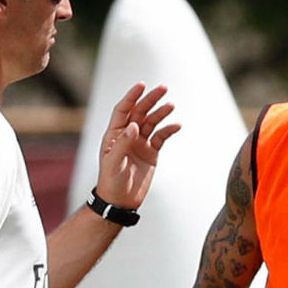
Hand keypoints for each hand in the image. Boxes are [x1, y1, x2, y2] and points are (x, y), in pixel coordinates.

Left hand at [96, 83, 180, 208]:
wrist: (120, 202)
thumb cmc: (110, 182)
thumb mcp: (113, 163)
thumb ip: (122, 143)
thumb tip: (133, 125)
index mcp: (114, 134)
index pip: (123, 110)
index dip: (131, 97)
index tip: (142, 85)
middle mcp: (127, 135)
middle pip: (140, 112)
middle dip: (150, 99)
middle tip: (163, 88)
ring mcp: (140, 143)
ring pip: (152, 122)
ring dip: (161, 113)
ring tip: (171, 105)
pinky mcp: (151, 153)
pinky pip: (161, 137)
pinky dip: (168, 130)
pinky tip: (176, 125)